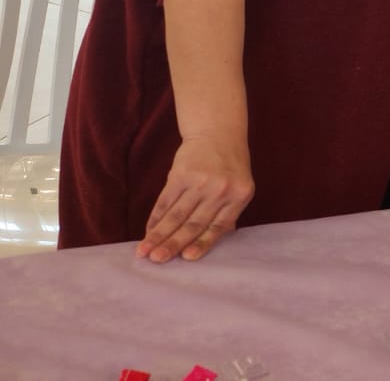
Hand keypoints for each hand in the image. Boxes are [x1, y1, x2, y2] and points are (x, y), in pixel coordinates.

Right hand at [138, 133, 254, 262]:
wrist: (218, 133)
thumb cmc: (230, 166)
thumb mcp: (239, 188)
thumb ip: (226, 213)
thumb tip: (206, 243)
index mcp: (240, 196)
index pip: (218, 225)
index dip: (201, 243)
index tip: (187, 258)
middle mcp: (221, 190)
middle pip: (194, 223)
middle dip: (173, 243)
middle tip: (157, 260)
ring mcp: (200, 181)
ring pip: (175, 215)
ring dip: (158, 235)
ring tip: (145, 251)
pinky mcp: (180, 174)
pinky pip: (165, 201)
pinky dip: (155, 217)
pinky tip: (148, 230)